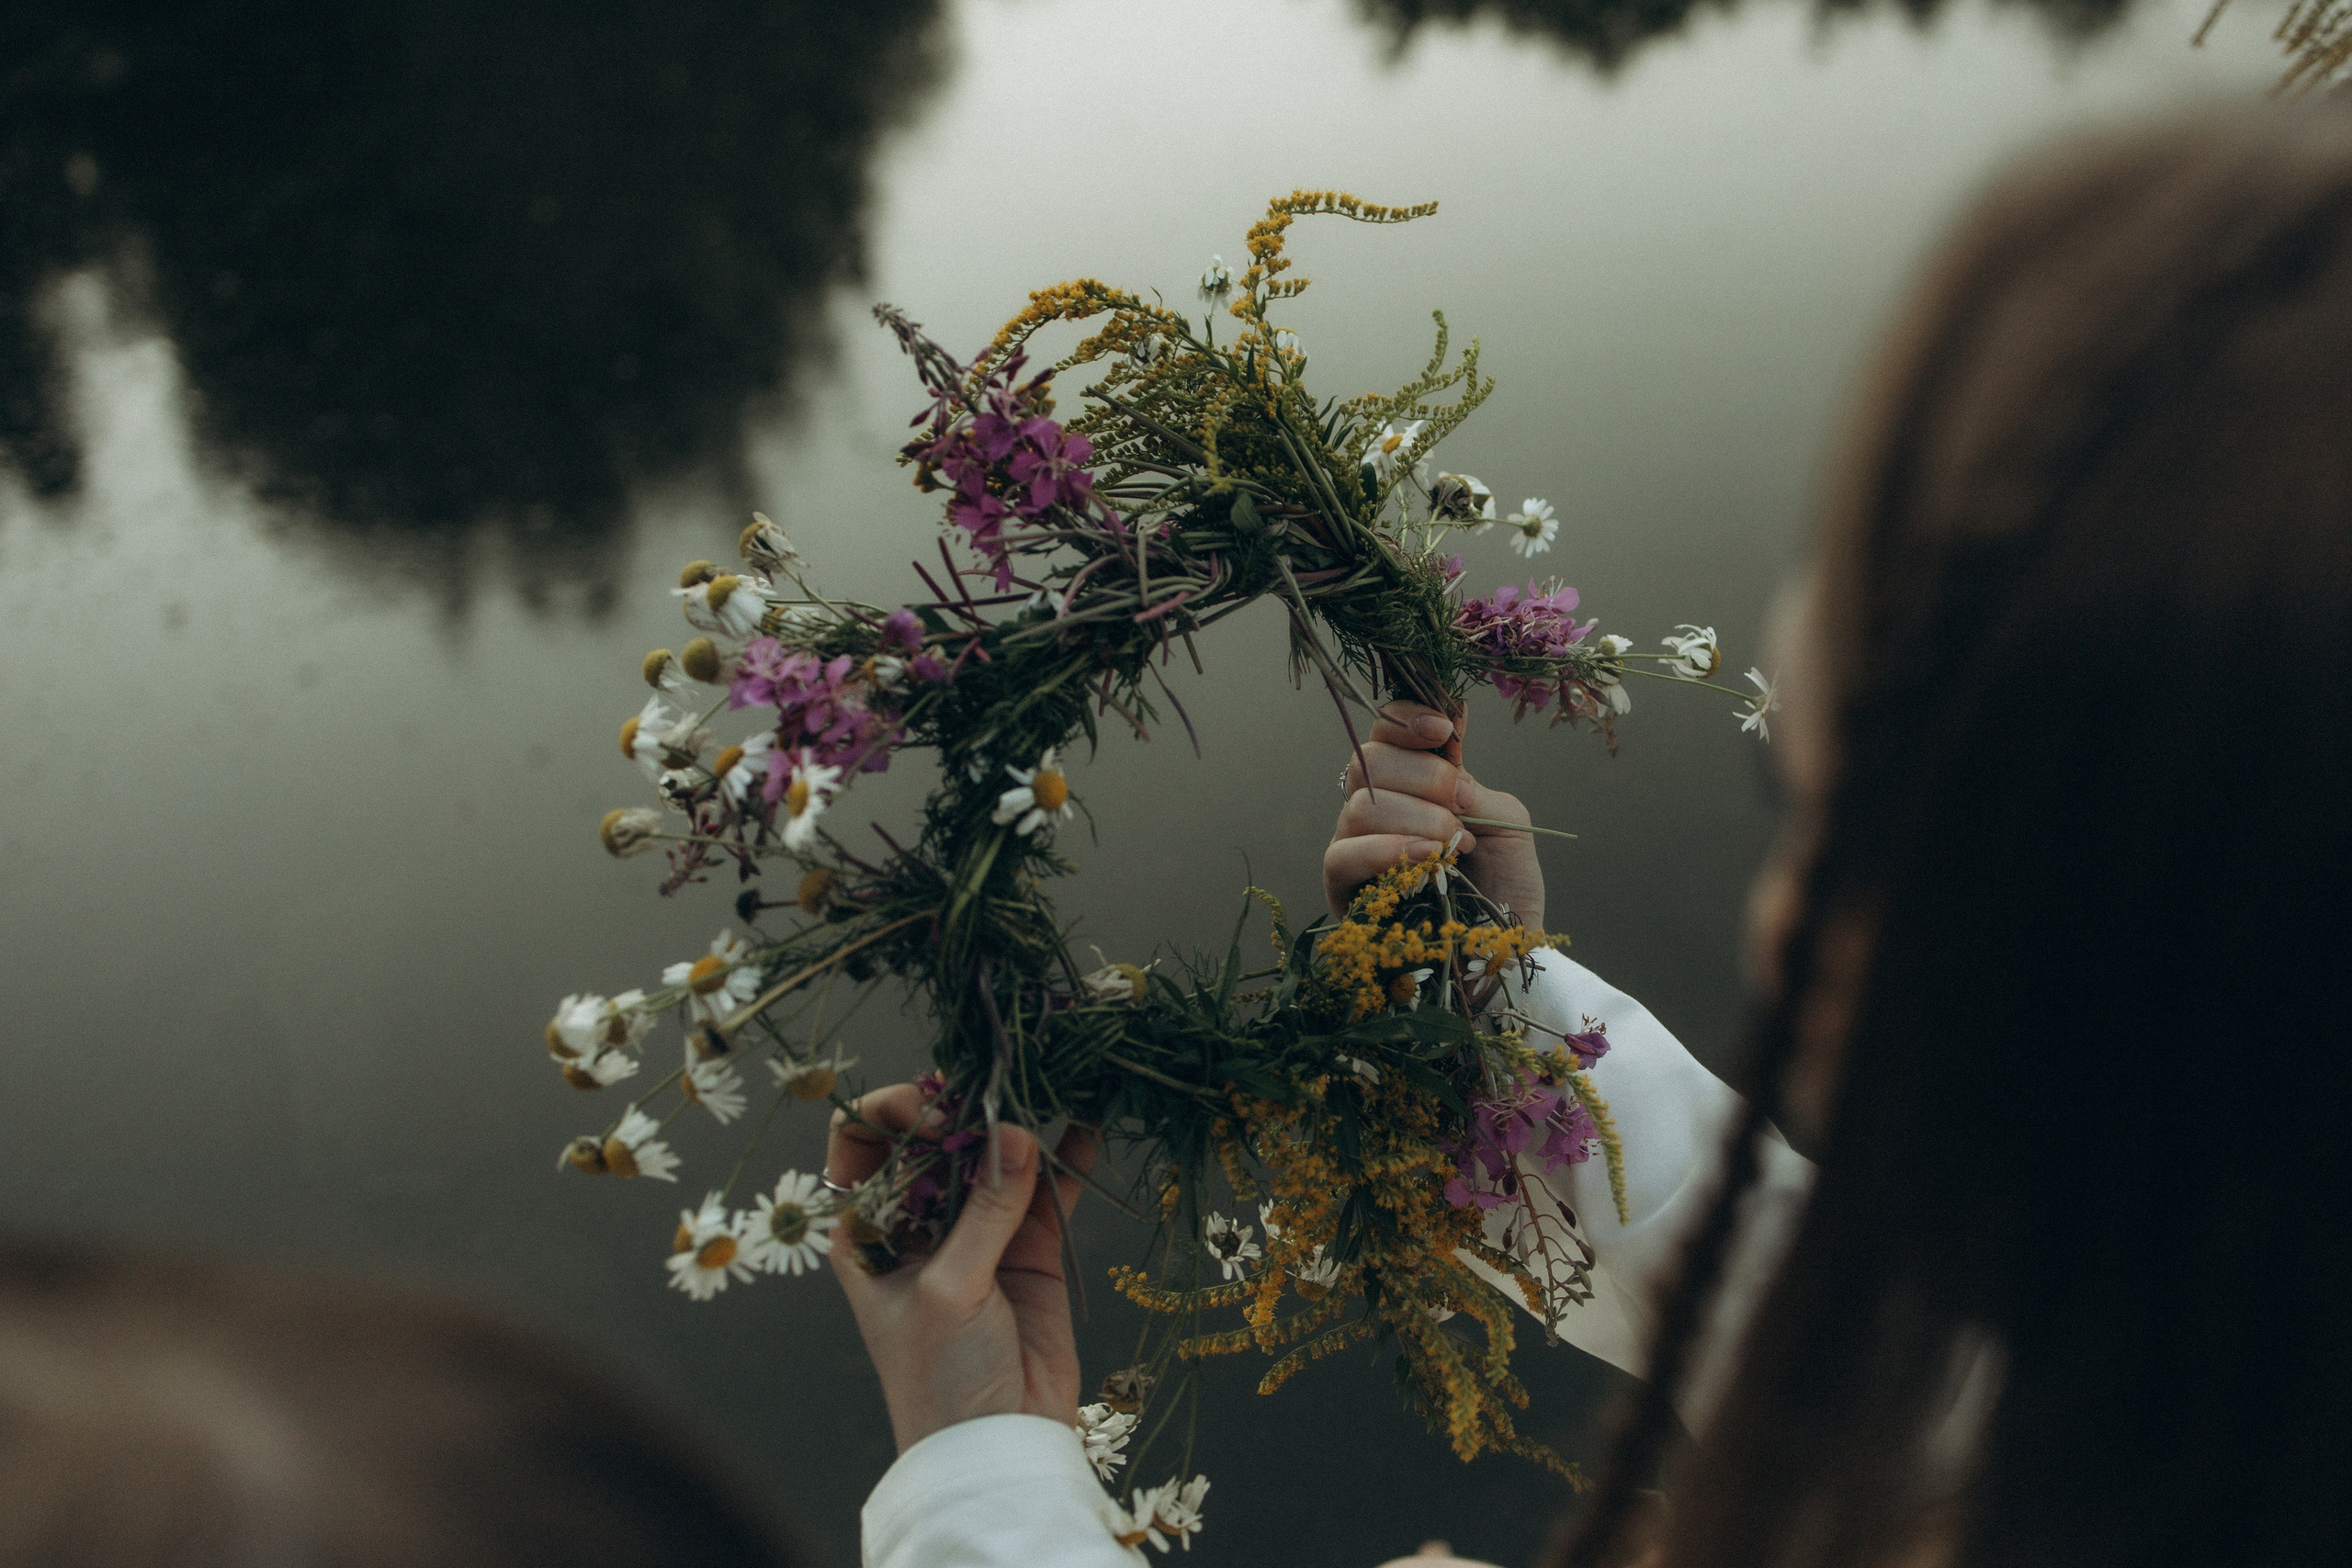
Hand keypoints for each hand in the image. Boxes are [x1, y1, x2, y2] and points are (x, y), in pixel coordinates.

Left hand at [826, 1085, 1096, 1453]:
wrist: (996, 1448)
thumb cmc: (940, 1378)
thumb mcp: (949, 1290)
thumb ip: (985, 1212)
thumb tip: (1015, 1134)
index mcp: (868, 1228)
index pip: (863, 1141)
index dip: (894, 1114)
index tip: (938, 1120)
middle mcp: (918, 1220)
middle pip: (934, 1138)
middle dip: (964, 1107)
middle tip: (999, 1098)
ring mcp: (976, 1231)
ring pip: (993, 1156)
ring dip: (1017, 1123)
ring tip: (1046, 1091)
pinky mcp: (1030, 1249)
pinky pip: (1046, 1191)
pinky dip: (1065, 1159)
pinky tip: (1084, 1127)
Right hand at [1323, 702, 1545, 930]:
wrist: (1507, 949)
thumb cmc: (1506, 886)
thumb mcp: (1508, 823)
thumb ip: (1473, 786)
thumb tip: (1442, 754)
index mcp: (1413, 782)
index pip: (1385, 729)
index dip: (1406, 718)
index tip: (1444, 728)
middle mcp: (1378, 807)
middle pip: (1366, 759)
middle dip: (1422, 777)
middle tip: (1461, 807)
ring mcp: (1356, 847)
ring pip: (1359, 805)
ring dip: (1416, 819)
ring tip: (1454, 846)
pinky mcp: (1343, 890)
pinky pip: (1340, 855)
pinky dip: (1384, 850)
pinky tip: (1424, 858)